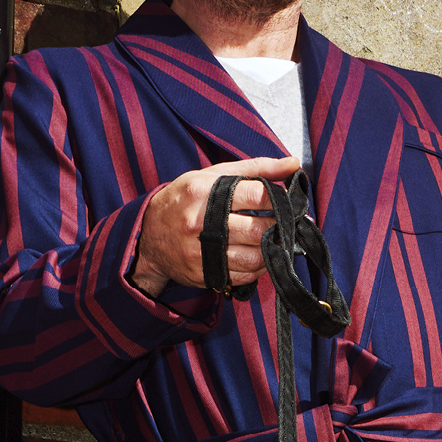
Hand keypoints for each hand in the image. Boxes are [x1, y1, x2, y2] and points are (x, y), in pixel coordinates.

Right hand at [132, 155, 300, 298]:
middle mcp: (203, 223)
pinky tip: (258, 256)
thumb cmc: (184, 200)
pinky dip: (258, 268)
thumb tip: (292, 164)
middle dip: (279, 228)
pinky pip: (244, 276)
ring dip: (271, 251)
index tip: (286, 203)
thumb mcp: (211, 176)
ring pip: (255, 258)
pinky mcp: (205, 274)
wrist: (149, 235)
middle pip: (259, 230)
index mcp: (205, 192)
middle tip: (284, 224)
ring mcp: (203, 252)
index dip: (279, 200)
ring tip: (272, 240)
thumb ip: (255, 169)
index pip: (257, 196)